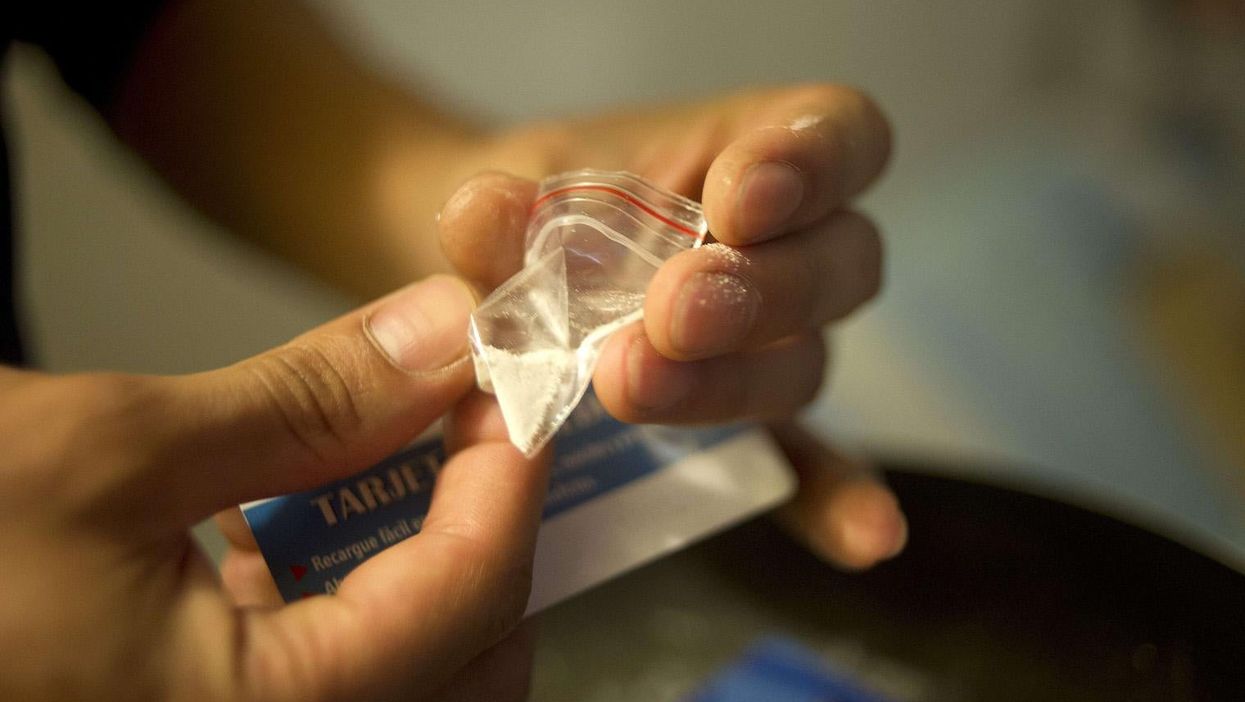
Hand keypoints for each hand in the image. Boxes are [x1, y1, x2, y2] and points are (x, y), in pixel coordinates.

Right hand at [0, 276, 547, 700]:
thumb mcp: (110, 451)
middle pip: (464, 659)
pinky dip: (326, 599)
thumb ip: (307, 402)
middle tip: (456, 423)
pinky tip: (280, 521)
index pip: (474, 597)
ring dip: (410, 557)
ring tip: (376, 454)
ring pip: (398, 672)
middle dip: (478, 530)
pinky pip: (309, 681)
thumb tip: (439, 337)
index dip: (511, 474)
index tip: (513, 385)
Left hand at [443, 84, 905, 568]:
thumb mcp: (508, 197)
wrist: (488, 278)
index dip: (810, 164)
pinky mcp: (749, 425)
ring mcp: (775, 342)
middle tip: (671, 316)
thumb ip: (501, 210)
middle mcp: (788, 246)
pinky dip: (830, 497)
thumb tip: (485, 214)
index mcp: (751, 151)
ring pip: (806, 361)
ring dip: (732, 381)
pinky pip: (806, 462)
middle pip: (838, 263)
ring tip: (633, 387)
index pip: (837, 135)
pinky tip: (862, 542)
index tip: (738, 200)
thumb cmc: (523, 213)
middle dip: (759, 291)